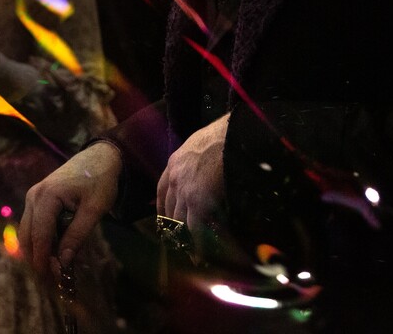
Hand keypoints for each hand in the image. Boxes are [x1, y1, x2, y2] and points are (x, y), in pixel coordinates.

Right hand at [20, 140, 122, 273]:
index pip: (39, 236)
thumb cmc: (100, 180)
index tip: (49, 279)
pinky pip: (34, 224)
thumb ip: (77, 235)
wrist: (100, 156)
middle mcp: (34, 196)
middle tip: (52, 278)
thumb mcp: (94, 209)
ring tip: (55, 267)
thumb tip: (64, 261)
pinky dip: (41, 239)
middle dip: (37, 258)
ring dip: (38, 250)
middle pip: (27, 236)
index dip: (43, 259)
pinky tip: (55, 250)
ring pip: (28, 231)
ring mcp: (33, 196)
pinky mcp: (37, 198)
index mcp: (47, 197)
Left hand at [156, 114, 228, 241]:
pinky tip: (199, 255)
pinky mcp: (199, 203)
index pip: (161, 190)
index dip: (161, 206)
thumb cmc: (222, 136)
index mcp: (174, 163)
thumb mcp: (199, 144)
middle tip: (177, 239)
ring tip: (188, 251)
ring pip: (180, 221)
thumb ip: (194, 158)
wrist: (231, 137)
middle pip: (169, 208)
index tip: (163, 217)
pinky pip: (195, 229)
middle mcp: (174, 179)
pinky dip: (197, 244)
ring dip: (183, 238)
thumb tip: (202, 166)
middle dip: (172, 226)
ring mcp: (185, 193)